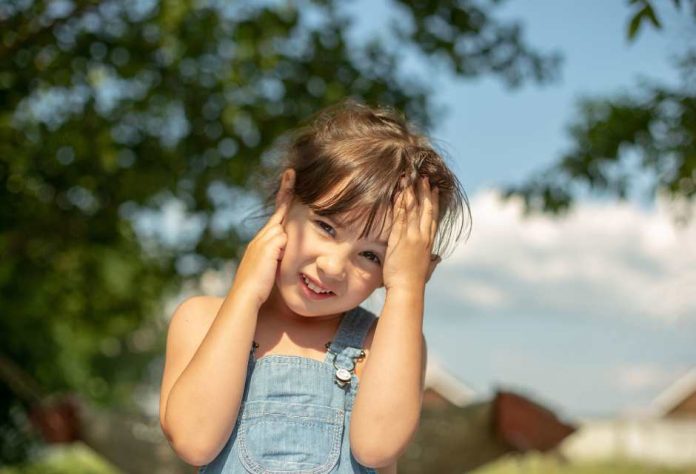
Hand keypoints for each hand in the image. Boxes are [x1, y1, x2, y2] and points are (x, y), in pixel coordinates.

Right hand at [231, 168, 294, 307]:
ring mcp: (264, 241)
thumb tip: (286, 251)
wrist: (245, 299)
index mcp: (262, 243)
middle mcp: (262, 238)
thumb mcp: (270, 271)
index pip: (276, 218)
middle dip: (285, 191)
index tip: (288, 184)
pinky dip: (287, 231)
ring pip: (282, 225)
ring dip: (288, 205)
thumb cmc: (258, 291)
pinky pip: (283, 236)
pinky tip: (290, 223)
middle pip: (279, 213)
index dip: (282, 202)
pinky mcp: (270, 247)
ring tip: (292, 181)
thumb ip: (277, 259)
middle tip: (291, 172)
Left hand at [382, 175, 440, 291]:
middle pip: (426, 209)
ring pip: (413, 209)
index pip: (432, 218)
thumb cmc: (413, 282)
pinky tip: (400, 192)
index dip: (434, 202)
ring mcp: (411, 237)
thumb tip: (437, 259)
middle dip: (425, 192)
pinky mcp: (399, 239)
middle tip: (424, 177)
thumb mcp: (426, 269)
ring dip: (412, 192)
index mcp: (428, 243)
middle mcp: (422, 237)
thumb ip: (431, 261)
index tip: (435, 189)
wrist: (407, 290)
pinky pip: (400, 216)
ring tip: (411, 178)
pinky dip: (400, 203)